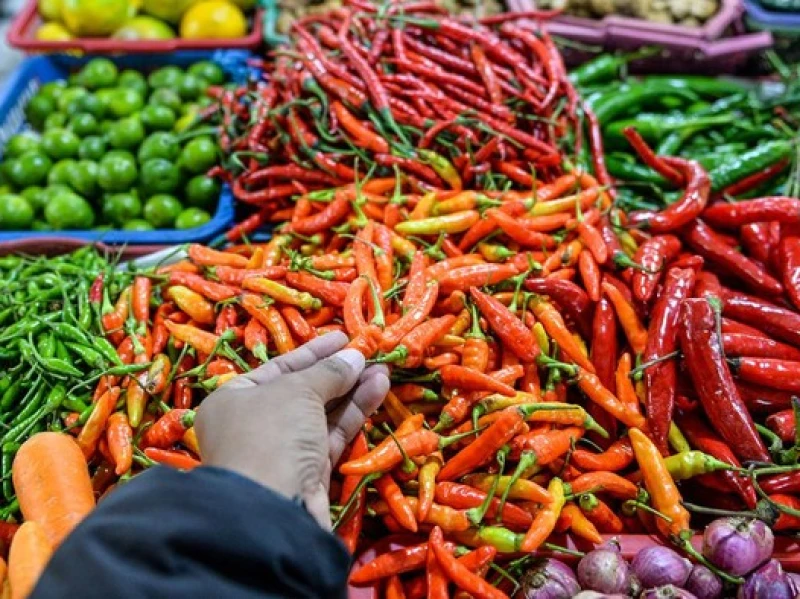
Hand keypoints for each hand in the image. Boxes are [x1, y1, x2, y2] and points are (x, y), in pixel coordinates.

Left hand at [195, 332, 389, 527]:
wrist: (271, 509)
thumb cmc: (271, 433)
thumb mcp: (297, 391)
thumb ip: (328, 371)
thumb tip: (354, 356)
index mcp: (235, 399)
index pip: (279, 367)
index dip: (313, 352)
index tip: (343, 337)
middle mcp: (254, 424)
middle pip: (303, 390)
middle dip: (338, 372)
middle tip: (370, 353)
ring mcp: (282, 451)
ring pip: (322, 413)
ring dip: (353, 390)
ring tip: (383, 369)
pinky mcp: (307, 473)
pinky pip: (333, 435)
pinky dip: (354, 413)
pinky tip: (378, 390)